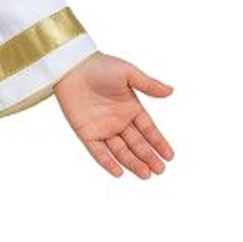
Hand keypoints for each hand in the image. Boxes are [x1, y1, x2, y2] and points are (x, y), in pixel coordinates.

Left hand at [52, 51, 174, 177]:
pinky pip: (98, 151)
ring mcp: (102, 128)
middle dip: (148, 157)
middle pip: (136, 144)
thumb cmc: (100, 66)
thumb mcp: (128, 73)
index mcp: (131, 108)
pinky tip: (119, 172)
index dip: (159, 143)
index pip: (148, 130)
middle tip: (160, 171)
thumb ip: (148, 85)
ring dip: (132, 163)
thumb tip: (171, 91)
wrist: (71, 67)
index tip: (170, 157)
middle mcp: (118, 121)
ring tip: (146, 175)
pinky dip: (108, 162)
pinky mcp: (86, 133)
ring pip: (120, 151)